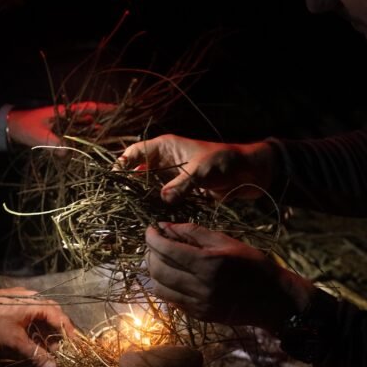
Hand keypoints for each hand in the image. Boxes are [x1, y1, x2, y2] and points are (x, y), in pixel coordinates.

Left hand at [0, 286, 75, 366]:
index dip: (69, 333)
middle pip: (52, 314)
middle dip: (58, 333)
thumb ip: (36, 354)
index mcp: (35, 301)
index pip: (60, 316)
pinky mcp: (10, 304)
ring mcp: (20, 298)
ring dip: (45, 332)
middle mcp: (30, 296)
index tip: (75, 347)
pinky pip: (30, 315)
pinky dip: (34, 328)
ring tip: (47, 349)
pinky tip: (32, 341)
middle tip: (61, 350)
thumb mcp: (15, 341)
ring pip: (40, 315)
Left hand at [7, 102, 115, 148]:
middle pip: (91, 118)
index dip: (103, 108)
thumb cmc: (25, 126)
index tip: (118, 109)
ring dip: (96, 133)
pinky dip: (85, 141)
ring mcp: (65, 126)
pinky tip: (93, 147)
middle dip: (105, 122)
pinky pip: (77, 137)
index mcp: (65, 111)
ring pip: (85, 128)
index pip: (88, 108)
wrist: (13, 127)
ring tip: (111, 139)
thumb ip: (53, 143)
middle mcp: (68, 117)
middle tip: (121, 128)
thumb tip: (66, 152)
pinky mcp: (61, 134)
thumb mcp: (39, 135)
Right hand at [116, 135, 278, 202]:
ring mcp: (173, 178)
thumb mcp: (200, 172)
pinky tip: (151, 220)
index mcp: (165, 147)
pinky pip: (163, 200)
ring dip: (142, 200)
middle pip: (137, 173)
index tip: (114, 182)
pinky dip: (157, 208)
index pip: (134, 153)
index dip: (121, 165)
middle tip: (120, 204)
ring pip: (149, 189)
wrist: (251, 173)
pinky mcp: (182, 192)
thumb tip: (162, 199)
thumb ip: (180, 185)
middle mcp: (165, 162)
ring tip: (132, 215)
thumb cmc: (225, 163)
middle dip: (129, 187)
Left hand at [145, 223, 313, 331]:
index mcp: (208, 263)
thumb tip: (165, 226)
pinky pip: (172, 300)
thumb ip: (194, 233)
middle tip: (155, 243)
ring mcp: (199, 304)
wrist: (273, 299)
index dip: (152, 238)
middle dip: (150, 253)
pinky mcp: (199, 316)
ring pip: (160, 288)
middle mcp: (201, 286)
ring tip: (162, 260)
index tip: (151, 229)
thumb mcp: (227, 242)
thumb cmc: (253, 264)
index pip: (166, 250)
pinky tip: (174, 276)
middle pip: (158, 270)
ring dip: (155, 272)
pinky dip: (166, 286)